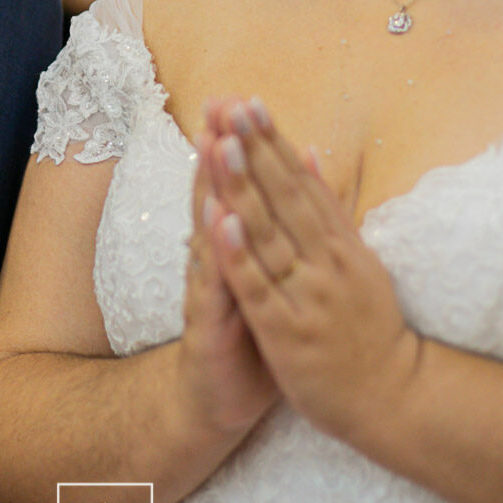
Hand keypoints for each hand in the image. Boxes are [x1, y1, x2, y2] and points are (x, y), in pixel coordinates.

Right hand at [177, 106, 279, 435]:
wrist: (218, 402)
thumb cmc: (251, 339)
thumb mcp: (267, 281)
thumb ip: (275, 235)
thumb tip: (293, 186)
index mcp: (238, 249)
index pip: (238, 188)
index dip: (242, 146)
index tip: (244, 99)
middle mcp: (217, 261)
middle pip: (217, 196)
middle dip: (220, 149)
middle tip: (221, 103)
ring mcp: (208, 289)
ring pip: (210, 230)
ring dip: (210, 186)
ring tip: (215, 142)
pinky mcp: (208, 324)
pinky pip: (213, 283)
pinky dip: (215, 251)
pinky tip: (216, 219)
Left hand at [203, 98, 420, 444]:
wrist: (392, 397)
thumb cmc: (370, 328)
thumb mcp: (358, 259)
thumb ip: (331, 209)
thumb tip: (313, 154)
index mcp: (339, 243)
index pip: (300, 183)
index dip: (273, 143)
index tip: (250, 103)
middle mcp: (326, 261)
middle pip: (285, 197)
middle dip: (257, 150)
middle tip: (232, 107)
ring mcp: (307, 294)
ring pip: (270, 233)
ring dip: (246, 187)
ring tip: (224, 145)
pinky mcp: (287, 329)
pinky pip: (259, 286)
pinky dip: (239, 253)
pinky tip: (220, 220)